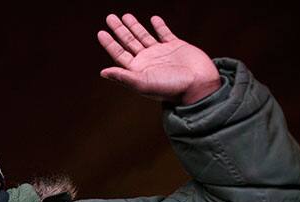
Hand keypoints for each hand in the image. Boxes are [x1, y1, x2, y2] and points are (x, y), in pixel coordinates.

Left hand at [97, 14, 220, 104]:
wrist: (199, 85)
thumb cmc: (171, 88)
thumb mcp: (143, 83)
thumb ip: (123, 76)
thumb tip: (103, 72)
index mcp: (138, 69)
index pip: (119, 54)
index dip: (109, 43)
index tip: (101, 32)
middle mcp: (148, 60)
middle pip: (129, 42)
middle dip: (119, 30)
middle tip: (110, 17)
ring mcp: (161, 52)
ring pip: (144, 36)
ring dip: (134, 26)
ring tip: (125, 15)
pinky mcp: (176, 46)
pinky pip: (165, 33)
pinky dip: (159, 26)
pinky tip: (153, 19)